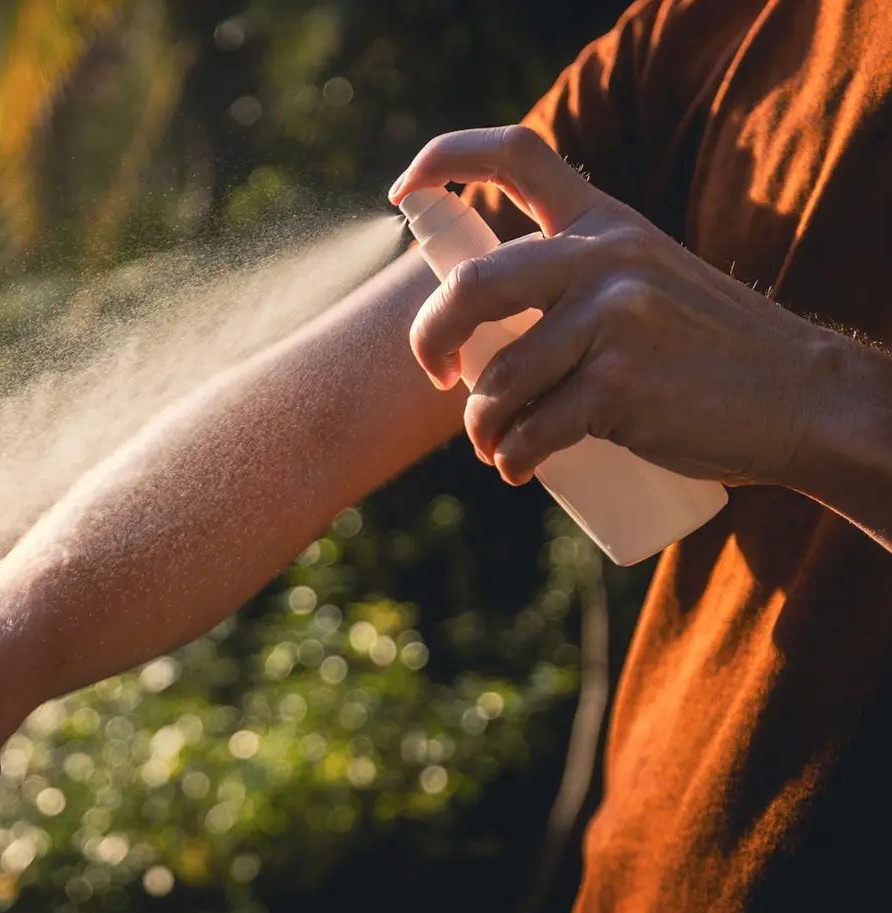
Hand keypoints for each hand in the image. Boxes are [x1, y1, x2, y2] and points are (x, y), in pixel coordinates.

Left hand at [389, 125, 833, 487]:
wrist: (799, 396)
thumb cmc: (702, 348)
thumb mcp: (644, 277)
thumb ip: (574, 276)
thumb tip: (468, 326)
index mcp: (604, 220)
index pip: (515, 154)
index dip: (443, 160)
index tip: (403, 191)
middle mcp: (605, 258)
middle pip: (471, 287)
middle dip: (429, 339)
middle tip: (436, 373)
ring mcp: (615, 320)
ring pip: (497, 380)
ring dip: (481, 426)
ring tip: (496, 444)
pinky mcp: (621, 386)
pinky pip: (532, 429)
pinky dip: (513, 458)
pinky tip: (519, 467)